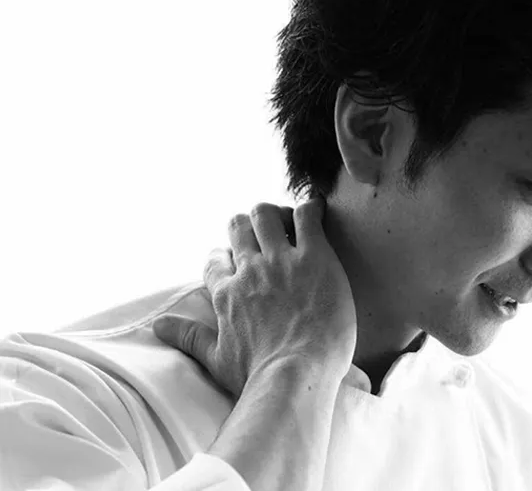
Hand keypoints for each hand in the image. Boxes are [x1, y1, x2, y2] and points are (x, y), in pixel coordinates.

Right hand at [152, 197, 356, 397]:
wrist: (295, 377)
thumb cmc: (258, 377)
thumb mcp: (216, 360)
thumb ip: (189, 338)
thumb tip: (158, 326)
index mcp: (226, 294)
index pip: (216, 260)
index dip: (227, 257)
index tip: (238, 262)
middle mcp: (249, 271)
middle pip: (238, 226)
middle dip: (250, 226)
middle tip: (269, 237)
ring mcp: (280, 261)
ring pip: (266, 214)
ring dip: (277, 214)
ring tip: (293, 224)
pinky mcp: (314, 257)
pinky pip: (307, 216)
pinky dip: (312, 208)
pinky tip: (318, 211)